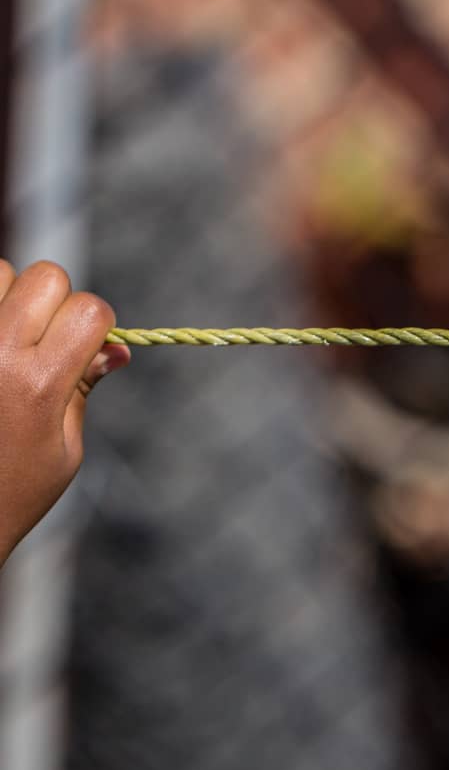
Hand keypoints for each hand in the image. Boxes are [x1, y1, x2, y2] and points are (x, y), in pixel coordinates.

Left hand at [0, 261, 129, 567]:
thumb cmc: (11, 493)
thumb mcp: (64, 448)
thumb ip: (83, 388)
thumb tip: (117, 349)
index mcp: (38, 383)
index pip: (89, 309)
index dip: (98, 324)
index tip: (88, 347)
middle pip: (45, 276)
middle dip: (55, 301)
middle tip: (44, 340)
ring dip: (8, 296)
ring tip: (7, 341)